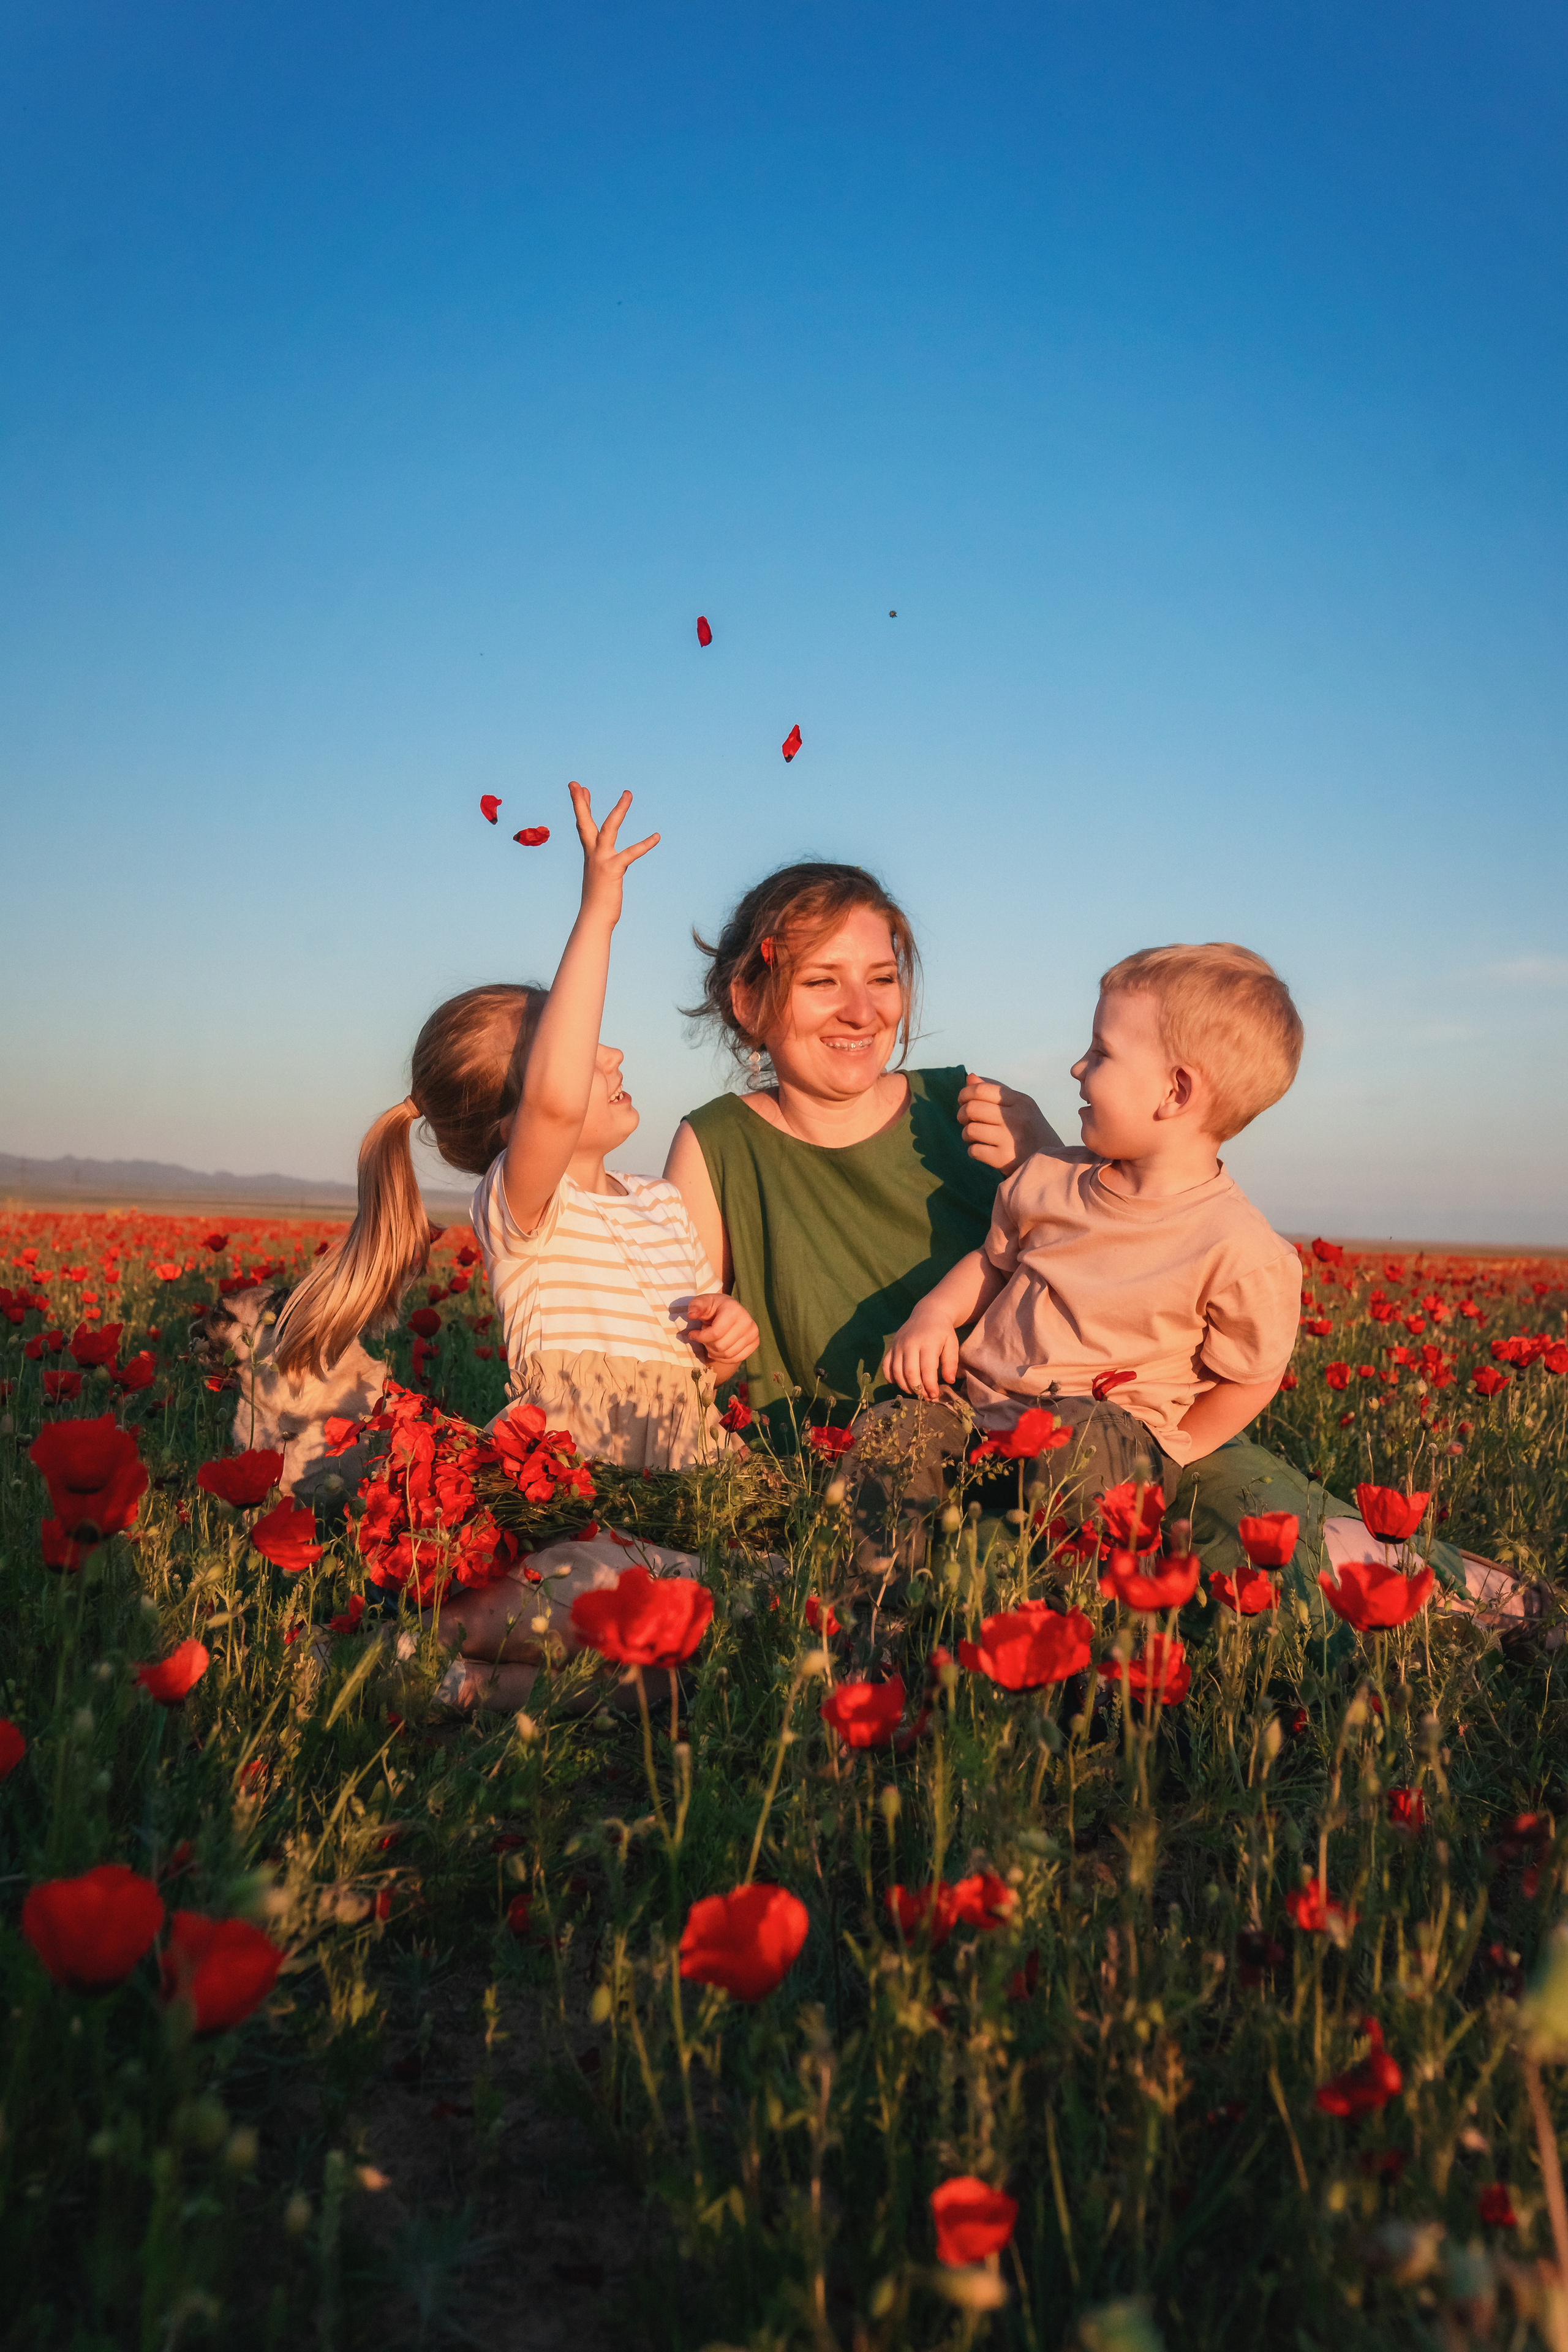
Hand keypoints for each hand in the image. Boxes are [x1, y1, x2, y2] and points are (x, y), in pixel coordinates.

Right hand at [571, 783, 659, 924]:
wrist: (594, 918)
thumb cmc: (598, 901)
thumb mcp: (598, 877)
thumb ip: (602, 867)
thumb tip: (606, 867)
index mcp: (590, 854)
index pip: (583, 825)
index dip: (582, 806)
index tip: (580, 789)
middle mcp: (592, 853)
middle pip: (584, 822)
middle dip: (579, 802)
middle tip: (574, 783)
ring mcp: (601, 860)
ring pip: (609, 829)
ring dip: (619, 810)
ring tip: (628, 794)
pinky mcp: (613, 869)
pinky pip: (631, 853)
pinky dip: (645, 845)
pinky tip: (657, 836)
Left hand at [681, 1293, 759, 1375]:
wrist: (731, 1312)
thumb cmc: (714, 1308)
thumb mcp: (703, 1302)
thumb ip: (696, 1306)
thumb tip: (691, 1315)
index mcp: (734, 1310)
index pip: (716, 1333)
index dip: (700, 1337)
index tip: (693, 1334)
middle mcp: (747, 1321)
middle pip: (721, 1346)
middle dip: (707, 1344)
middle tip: (704, 1338)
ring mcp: (753, 1333)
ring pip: (728, 1354)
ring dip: (714, 1352)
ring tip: (711, 1342)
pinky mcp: (755, 1342)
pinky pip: (736, 1359)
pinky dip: (723, 1358)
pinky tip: (718, 1350)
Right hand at [881, 1309, 960, 1401]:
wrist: (927, 1313)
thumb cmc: (942, 1331)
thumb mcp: (952, 1343)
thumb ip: (951, 1362)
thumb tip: (949, 1381)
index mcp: (927, 1342)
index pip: (926, 1369)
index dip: (930, 1386)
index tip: (935, 1395)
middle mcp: (909, 1344)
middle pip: (909, 1373)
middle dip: (918, 1389)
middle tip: (925, 1397)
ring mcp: (898, 1345)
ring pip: (896, 1372)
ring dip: (905, 1386)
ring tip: (916, 1392)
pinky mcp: (891, 1347)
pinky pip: (886, 1366)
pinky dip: (890, 1378)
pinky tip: (900, 1383)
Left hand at [957, 1074, 1055, 1171]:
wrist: (1052, 1163)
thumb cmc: (1030, 1131)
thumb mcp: (1020, 1107)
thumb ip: (995, 1091)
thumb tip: (970, 1078)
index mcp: (1021, 1101)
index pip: (981, 1090)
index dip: (964, 1094)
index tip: (963, 1101)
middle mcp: (1017, 1118)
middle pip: (971, 1109)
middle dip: (961, 1114)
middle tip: (965, 1120)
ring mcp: (1011, 1139)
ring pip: (970, 1130)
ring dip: (966, 1134)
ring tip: (974, 1137)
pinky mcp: (1004, 1159)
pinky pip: (974, 1150)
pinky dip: (973, 1151)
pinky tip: (982, 1150)